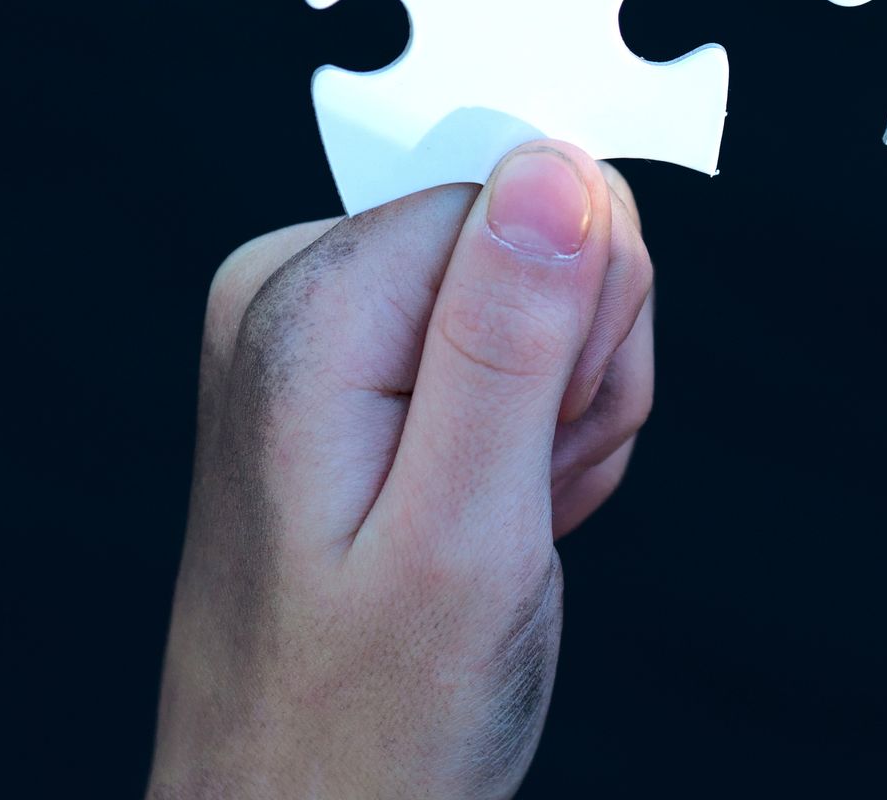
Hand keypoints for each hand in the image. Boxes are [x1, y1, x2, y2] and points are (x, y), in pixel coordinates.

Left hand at [149, 143, 653, 798]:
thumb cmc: (365, 717)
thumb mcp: (465, 530)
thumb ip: (510, 337)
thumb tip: (554, 169)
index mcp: (311, 303)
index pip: (526, 196)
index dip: (576, 320)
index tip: (544, 442)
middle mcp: (307, 293)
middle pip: (544, 238)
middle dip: (579, 374)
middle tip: (527, 491)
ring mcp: (341, 335)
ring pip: (557, 300)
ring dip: (570, 421)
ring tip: (512, 519)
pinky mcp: (377, 372)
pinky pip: (531, 352)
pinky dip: (548, 444)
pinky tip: (504, 517)